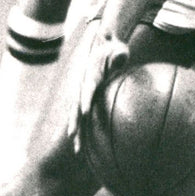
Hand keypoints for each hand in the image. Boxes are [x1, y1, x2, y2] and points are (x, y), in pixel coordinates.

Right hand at [67, 20, 129, 155]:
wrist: (102, 46)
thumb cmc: (114, 48)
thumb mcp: (118, 48)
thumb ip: (119, 54)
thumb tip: (121, 56)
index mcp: (91, 73)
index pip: (87, 88)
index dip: (85, 99)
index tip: (84, 111)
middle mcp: (83, 84)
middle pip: (76, 104)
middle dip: (74, 120)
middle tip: (72, 136)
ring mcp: (82, 91)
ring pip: (76, 113)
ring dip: (76, 129)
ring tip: (76, 149)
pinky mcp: (84, 97)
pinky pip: (81, 114)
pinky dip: (80, 128)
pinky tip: (82, 144)